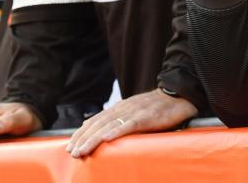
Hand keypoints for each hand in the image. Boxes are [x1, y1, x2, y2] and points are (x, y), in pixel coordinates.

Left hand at [66, 89, 195, 158]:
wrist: (177, 96)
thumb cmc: (156, 108)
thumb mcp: (134, 113)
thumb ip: (121, 120)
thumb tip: (105, 133)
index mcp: (119, 108)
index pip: (96, 121)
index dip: (82, 133)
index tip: (70, 145)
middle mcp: (123, 108)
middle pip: (98, 124)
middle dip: (83, 139)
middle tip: (72, 152)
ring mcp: (134, 112)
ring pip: (109, 126)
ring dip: (93, 139)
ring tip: (82, 150)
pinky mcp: (146, 117)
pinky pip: (129, 125)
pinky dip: (116, 132)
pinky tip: (106, 139)